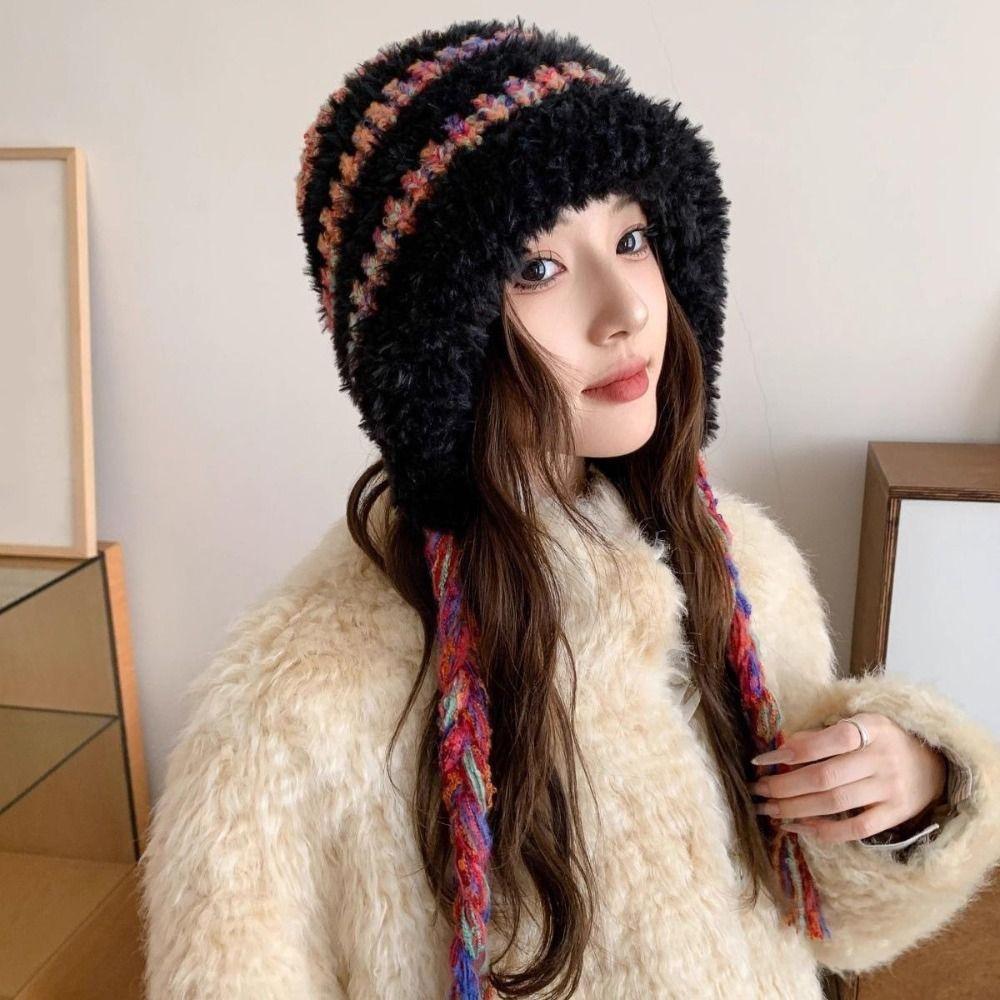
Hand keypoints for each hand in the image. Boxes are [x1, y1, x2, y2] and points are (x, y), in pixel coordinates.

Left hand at [746, 713, 948, 844]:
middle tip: (759, 791)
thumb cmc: (881, 740)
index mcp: (871, 728)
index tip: (761, 761)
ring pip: (835, 803)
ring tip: (770, 810)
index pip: (828, 740)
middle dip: (785, 786)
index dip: (793, 751)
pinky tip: (800, 828)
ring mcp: (891, 788)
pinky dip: (825, 831)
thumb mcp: (859, 724)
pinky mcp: (896, 814)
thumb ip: (823, 734)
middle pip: (825, 777)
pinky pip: (856, 828)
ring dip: (796, 809)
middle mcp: (882, 758)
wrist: (932, 764)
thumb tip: (783, 749)